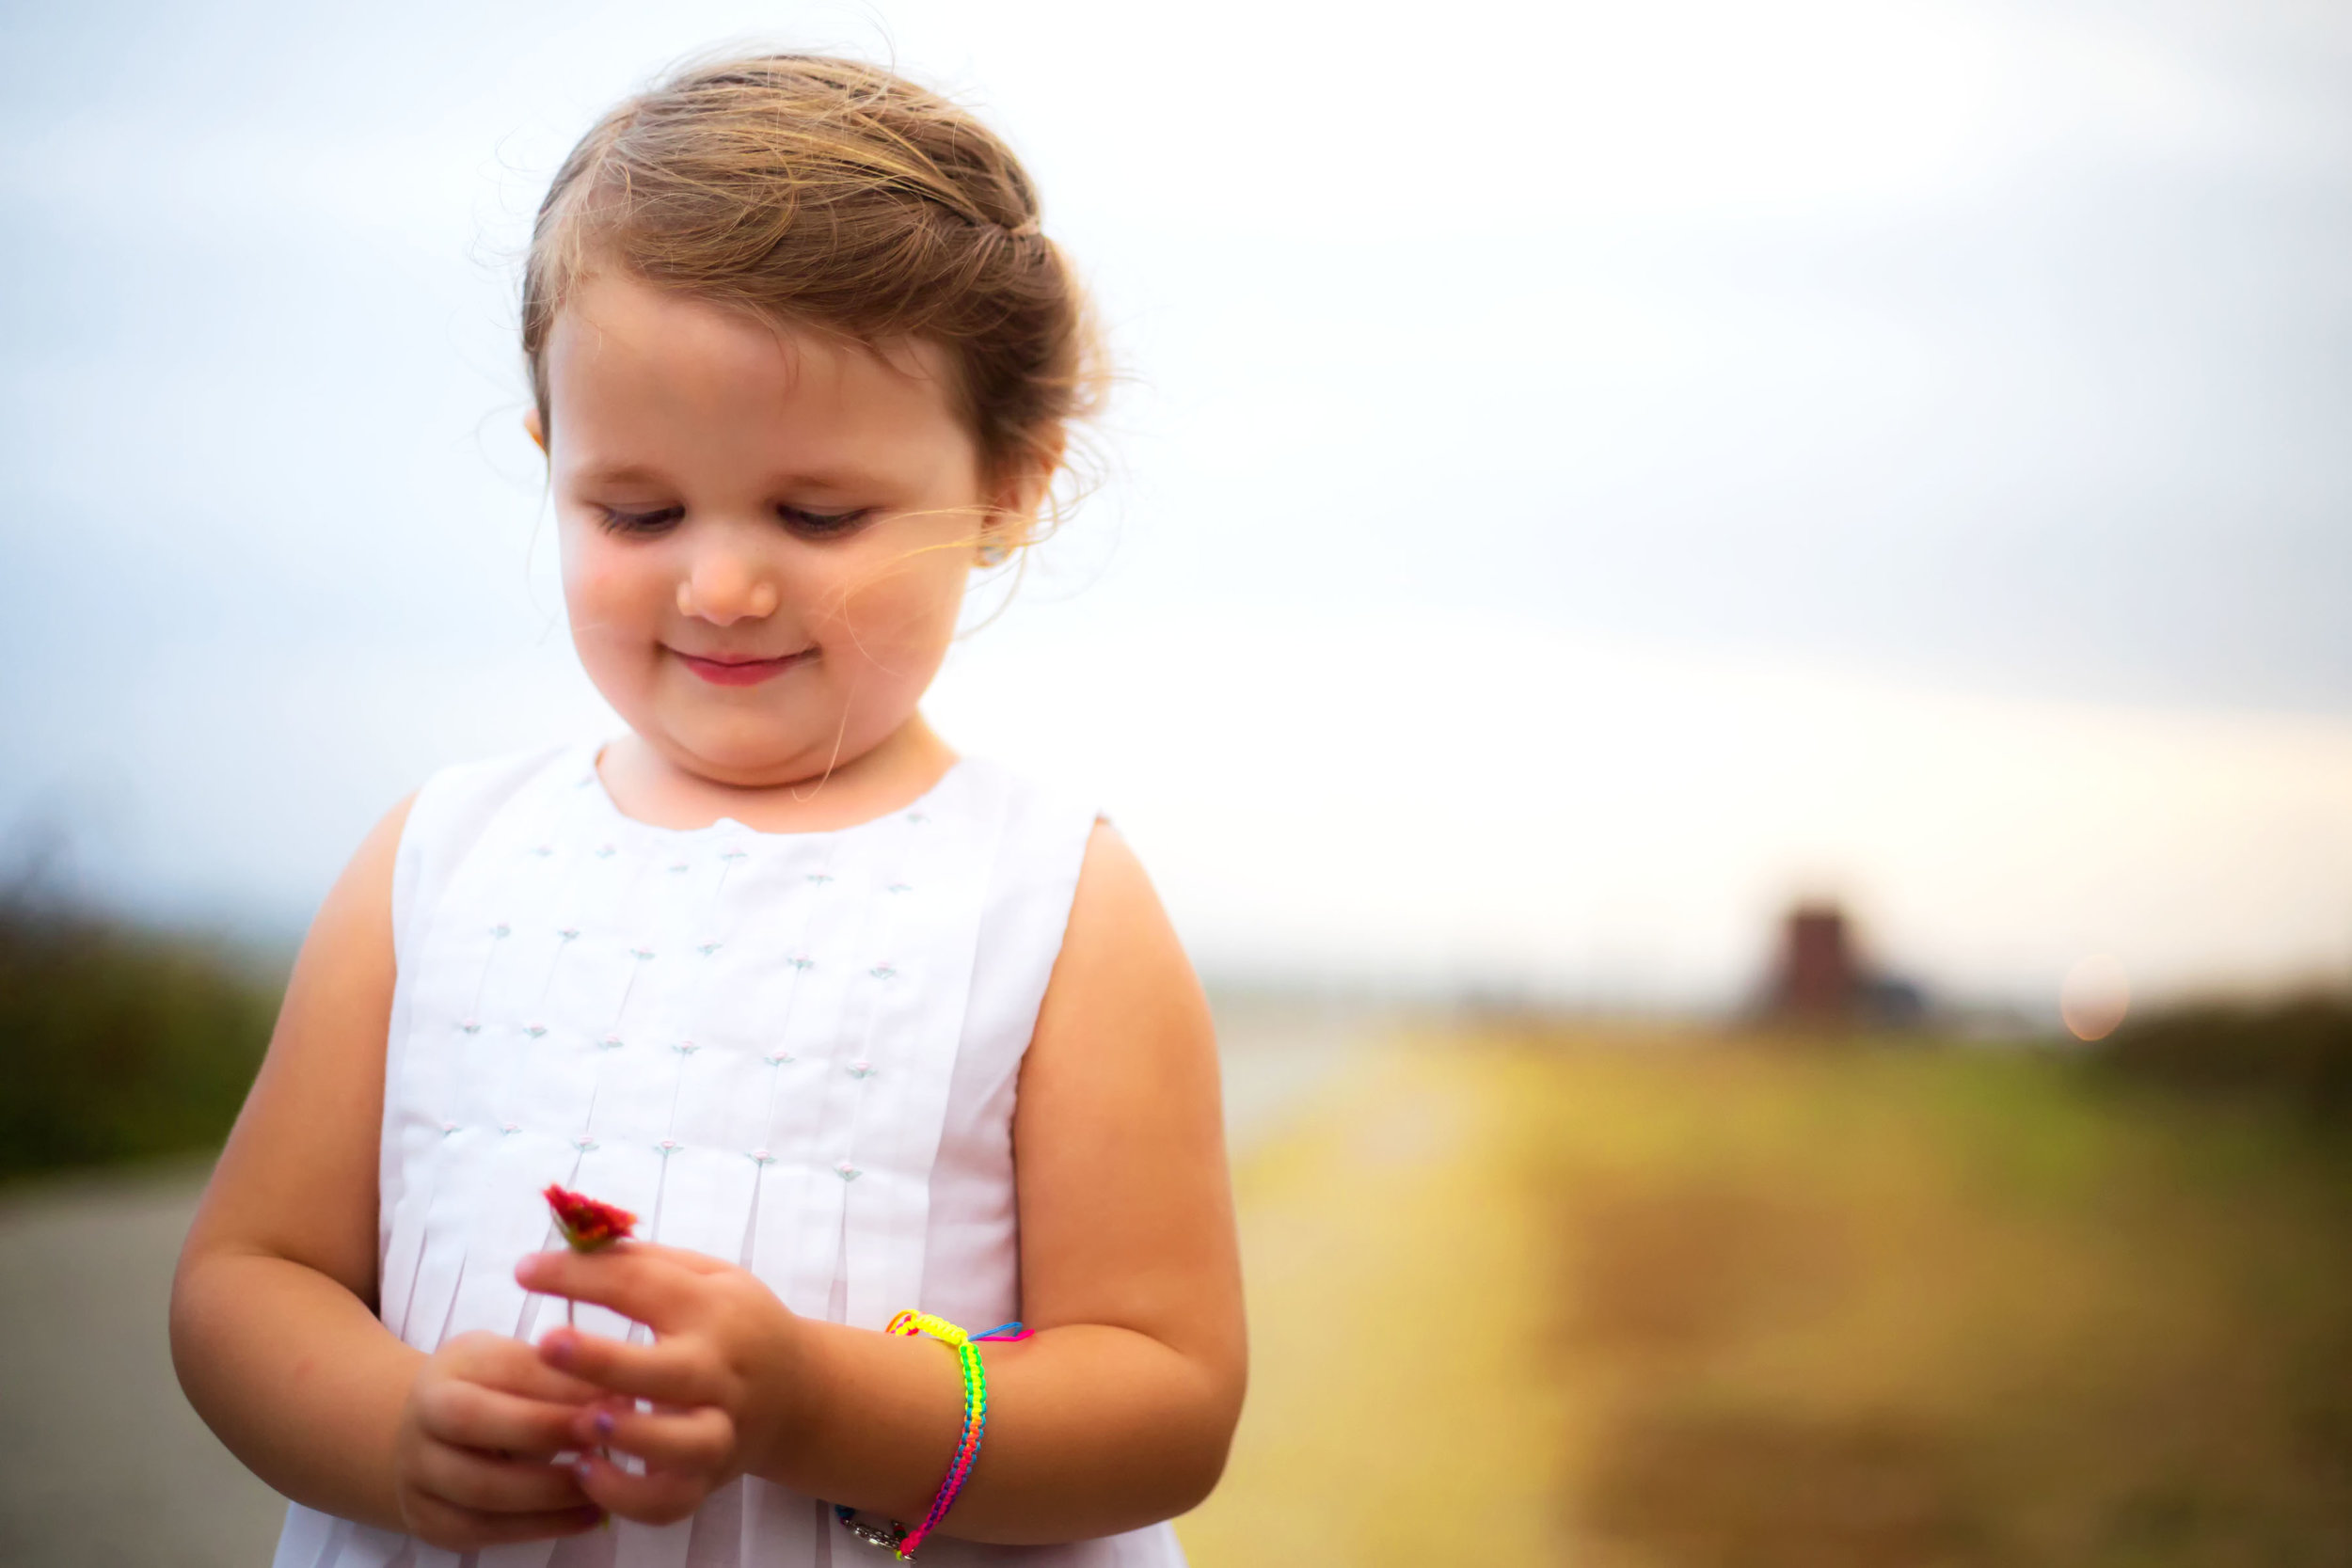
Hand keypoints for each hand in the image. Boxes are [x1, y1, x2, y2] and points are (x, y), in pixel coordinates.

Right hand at [392, 1330, 607, 1547]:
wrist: (427, 1436)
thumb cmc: (491, 1392)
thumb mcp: (517, 1367)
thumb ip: (561, 1377)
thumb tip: (622, 1399)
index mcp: (452, 1367)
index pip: (507, 1369)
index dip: (562, 1386)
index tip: (616, 1397)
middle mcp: (422, 1417)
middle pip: (474, 1422)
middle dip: (546, 1430)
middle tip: (604, 1439)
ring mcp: (416, 1474)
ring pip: (481, 1488)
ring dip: (551, 1490)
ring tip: (603, 1484)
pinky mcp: (428, 1521)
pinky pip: (483, 1532)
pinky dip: (541, 1527)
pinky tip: (587, 1516)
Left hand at [514, 1242, 810, 1526]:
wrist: (798, 1392)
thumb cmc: (734, 1323)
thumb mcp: (707, 1276)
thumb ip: (643, 1262)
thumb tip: (570, 1243)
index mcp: (712, 1308)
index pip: (641, 1285)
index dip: (578, 1275)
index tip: (523, 1269)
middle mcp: (719, 1370)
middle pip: (667, 1369)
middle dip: (605, 1359)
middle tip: (547, 1343)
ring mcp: (719, 1427)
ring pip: (682, 1445)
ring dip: (630, 1435)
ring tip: (580, 1424)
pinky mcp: (709, 1477)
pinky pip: (671, 1500)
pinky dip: (628, 1497)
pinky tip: (585, 1471)